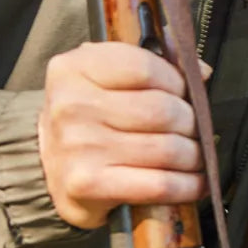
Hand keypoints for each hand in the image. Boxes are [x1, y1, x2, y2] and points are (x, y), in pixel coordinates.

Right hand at [36, 41, 206, 229]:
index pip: (146, 68)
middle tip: (195, 129)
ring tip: (196, 155)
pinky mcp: (88, 184)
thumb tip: (200, 71)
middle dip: (191, 122)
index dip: (178, 81)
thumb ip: (153, 61)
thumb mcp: (106, 76)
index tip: (186, 93)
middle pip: (162, 110)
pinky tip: (195, 182)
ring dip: (194, 154)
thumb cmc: (88, 117)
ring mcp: (78, 147)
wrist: (48, 166)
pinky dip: (187, 185)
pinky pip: (158, 184)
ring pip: (167, 148)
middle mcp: (72, 105)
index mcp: (75, 68)